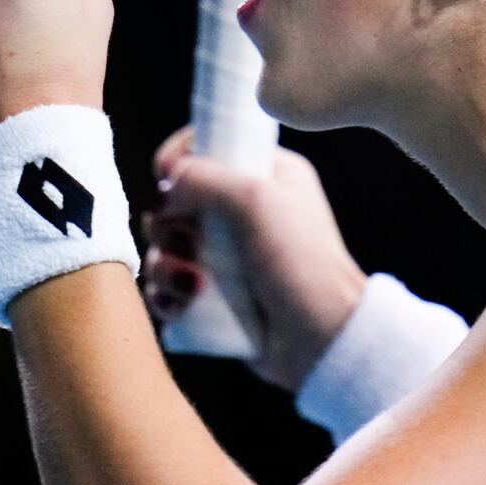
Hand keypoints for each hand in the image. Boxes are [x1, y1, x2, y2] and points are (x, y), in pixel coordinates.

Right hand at [142, 126, 366, 393]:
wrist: (321, 339)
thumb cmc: (302, 264)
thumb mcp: (257, 201)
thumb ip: (205, 177)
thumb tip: (166, 181)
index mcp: (266, 174)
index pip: (208, 145)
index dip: (178, 157)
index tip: (164, 175)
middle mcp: (246, 210)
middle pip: (176, 198)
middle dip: (168, 222)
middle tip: (189, 243)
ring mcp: (228, 253)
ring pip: (166, 244)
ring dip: (165, 264)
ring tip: (192, 284)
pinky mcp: (214, 293)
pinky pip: (168, 285)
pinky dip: (167, 294)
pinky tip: (183, 304)